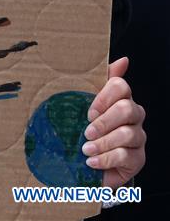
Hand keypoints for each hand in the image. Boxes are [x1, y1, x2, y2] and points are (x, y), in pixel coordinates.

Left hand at [83, 57, 145, 188]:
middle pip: (127, 109)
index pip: (120, 86)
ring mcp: (138, 137)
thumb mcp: (84, 105)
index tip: (89, 112)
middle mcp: (134, 116)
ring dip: (103, 143)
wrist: (91, 162)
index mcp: (120, 99)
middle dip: (104, 121)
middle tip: (87, 131)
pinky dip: (105, 158)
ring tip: (85, 150)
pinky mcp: (137, 158)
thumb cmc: (87, 130)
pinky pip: (125, 155)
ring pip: (127, 134)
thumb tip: (123, 60)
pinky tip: (92, 161)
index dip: (104, 97)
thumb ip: (97, 82)